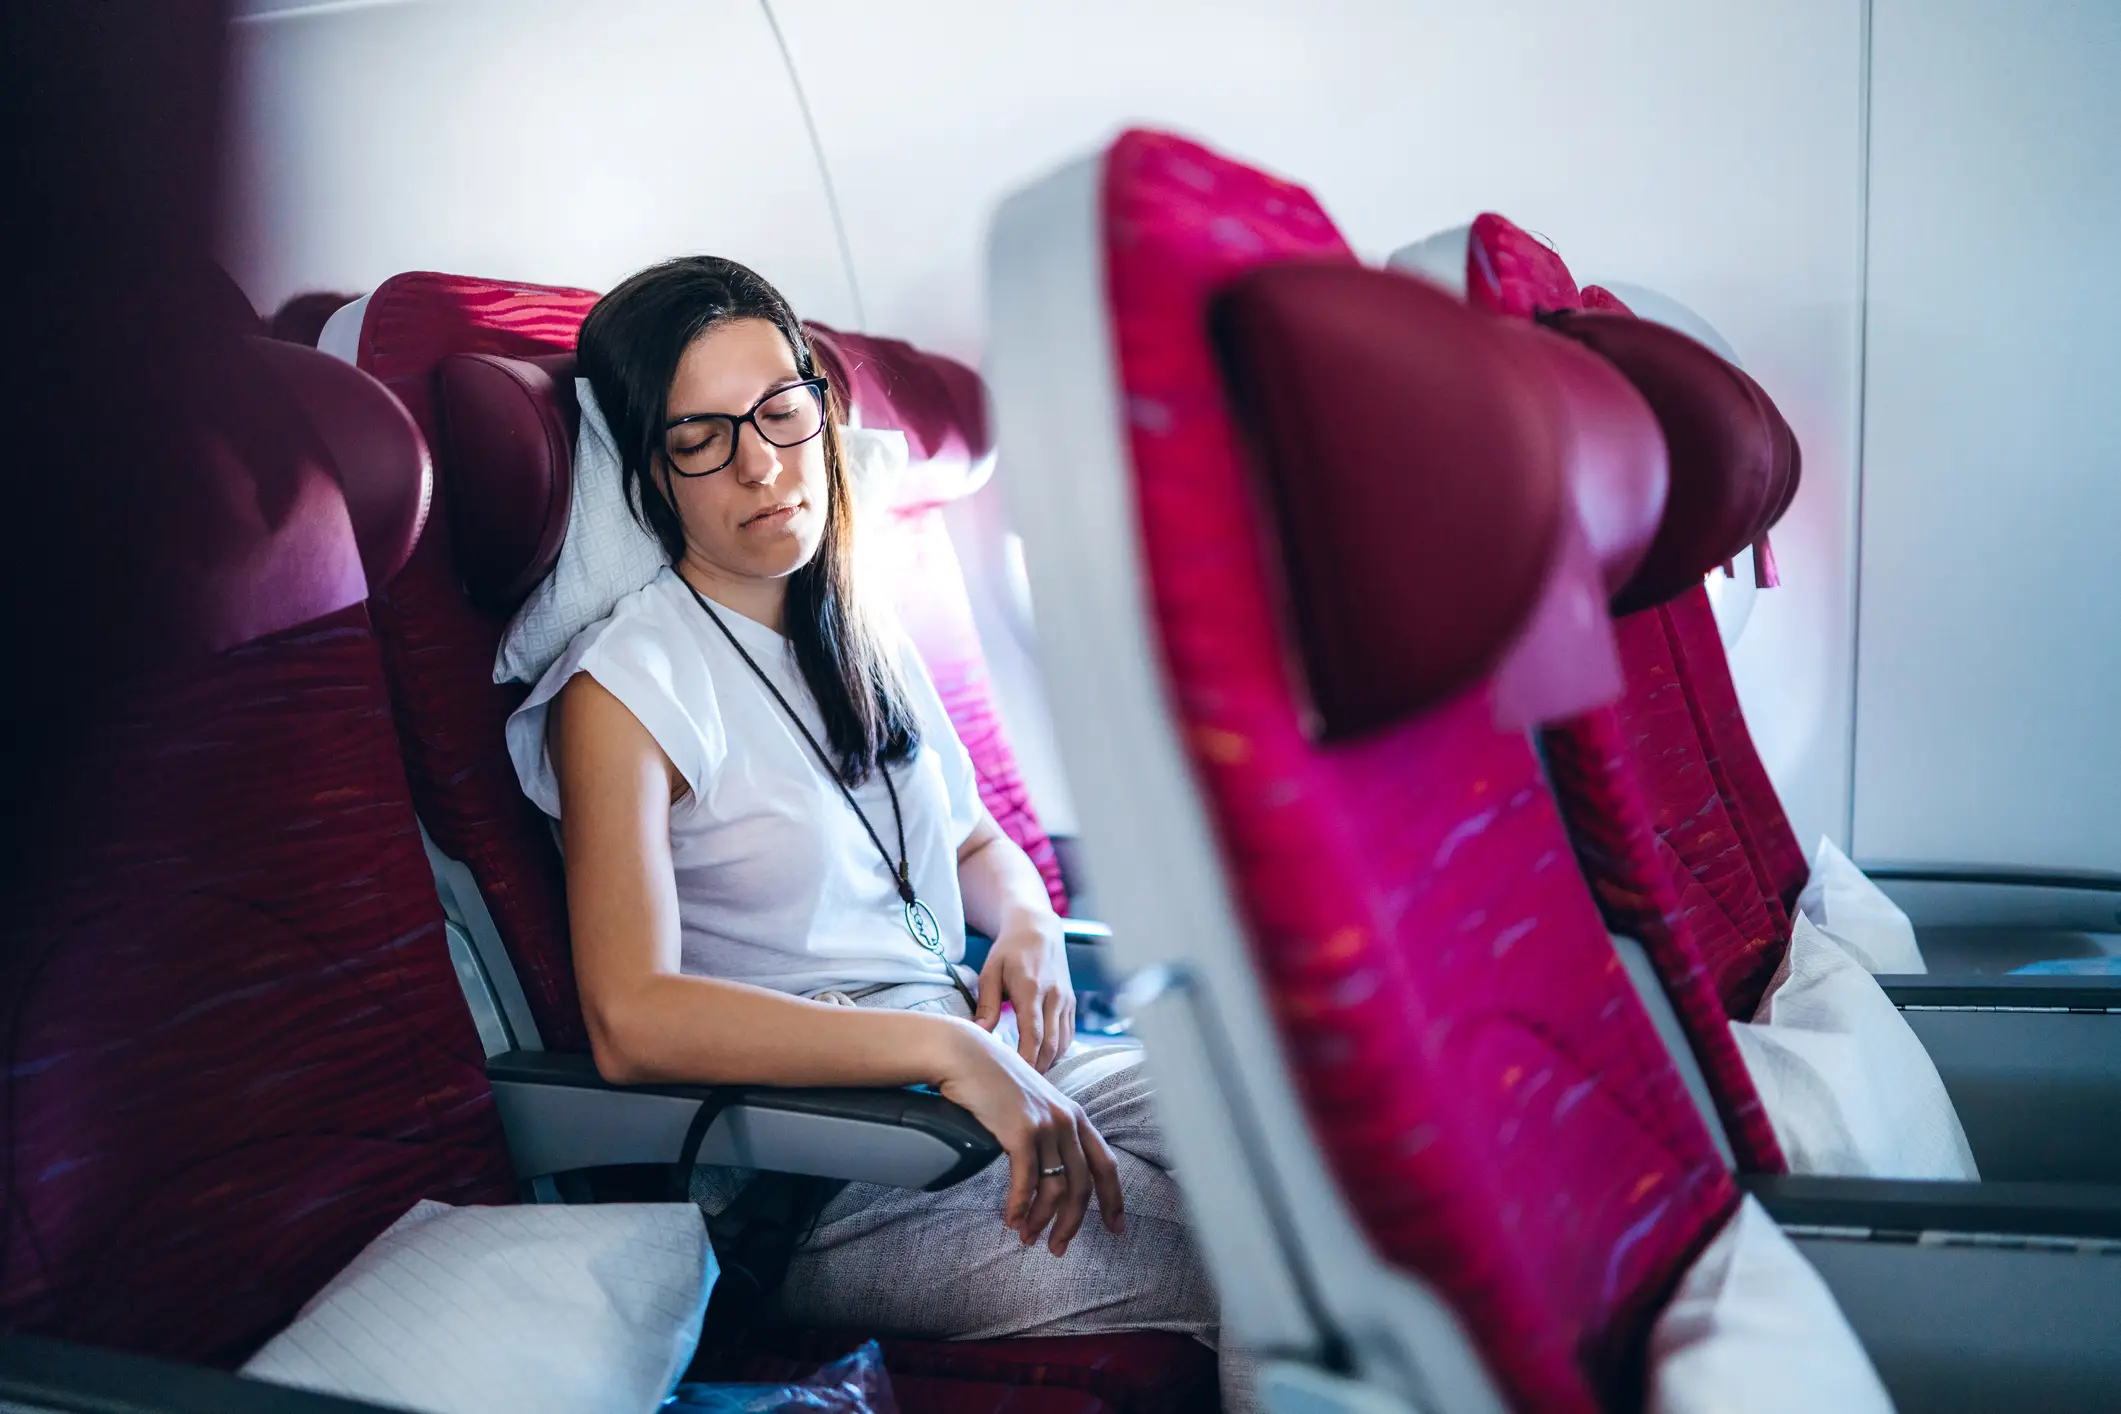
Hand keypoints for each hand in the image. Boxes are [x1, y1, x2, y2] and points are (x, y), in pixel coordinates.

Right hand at [935, 1021, 1123, 1254]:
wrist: (965, 1055)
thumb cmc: (993, 1081)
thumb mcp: (1033, 1103)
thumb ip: (1048, 1129)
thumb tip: (1051, 1169)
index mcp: (1075, 1115)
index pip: (1106, 1164)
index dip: (1113, 1200)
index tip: (1115, 1228)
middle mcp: (1067, 1120)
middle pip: (1082, 1186)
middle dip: (1071, 1223)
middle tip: (1058, 1248)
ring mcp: (1046, 1125)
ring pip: (1054, 1189)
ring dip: (1040, 1220)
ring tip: (1027, 1237)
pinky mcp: (1021, 1132)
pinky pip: (1026, 1183)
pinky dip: (1019, 1207)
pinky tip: (1011, 1220)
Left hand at [973, 910, 1073, 1071]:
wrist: (1038, 929)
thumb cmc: (1009, 951)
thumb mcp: (991, 972)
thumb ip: (987, 1004)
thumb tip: (981, 1034)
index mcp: (1032, 989)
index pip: (1033, 1033)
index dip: (1027, 1060)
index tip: (1016, 1079)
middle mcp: (1054, 997)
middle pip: (1051, 1044)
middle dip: (1038, 1069)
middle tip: (1020, 1089)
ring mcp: (1067, 1001)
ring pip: (1063, 1043)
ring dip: (1048, 1063)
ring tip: (1030, 1079)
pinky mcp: (1072, 1003)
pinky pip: (1068, 1036)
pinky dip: (1057, 1052)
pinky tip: (1042, 1060)